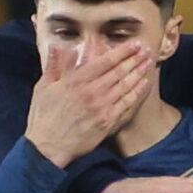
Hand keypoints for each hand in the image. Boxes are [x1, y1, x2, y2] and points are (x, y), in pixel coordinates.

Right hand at [23, 41, 153, 168]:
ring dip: (139, 72)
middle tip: (147, 50)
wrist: (47, 147)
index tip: (134, 44)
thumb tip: (58, 46)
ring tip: (148, 62)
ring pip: (125, 86)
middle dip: (135, 59)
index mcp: (76, 81)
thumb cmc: (43, 118)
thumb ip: (54, 66)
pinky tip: (144, 84)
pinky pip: (126, 104)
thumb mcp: (43, 88)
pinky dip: (137, 92)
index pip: (105, 61)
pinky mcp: (106, 122)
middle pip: (119, 71)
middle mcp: (91, 92)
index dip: (122, 51)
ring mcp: (101, 107)